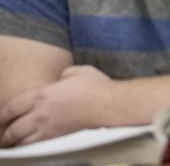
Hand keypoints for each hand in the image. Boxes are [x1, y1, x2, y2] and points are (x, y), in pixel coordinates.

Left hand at [0, 65, 114, 146]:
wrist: (109, 104)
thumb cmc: (96, 86)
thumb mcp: (76, 71)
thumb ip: (62, 75)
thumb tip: (60, 79)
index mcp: (42, 95)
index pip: (11, 108)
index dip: (2, 114)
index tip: (1, 117)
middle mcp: (41, 114)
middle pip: (12, 130)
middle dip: (4, 133)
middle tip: (3, 134)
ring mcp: (49, 128)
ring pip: (22, 142)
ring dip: (15, 143)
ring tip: (12, 142)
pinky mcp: (59, 138)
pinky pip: (37, 146)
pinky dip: (29, 146)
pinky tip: (29, 144)